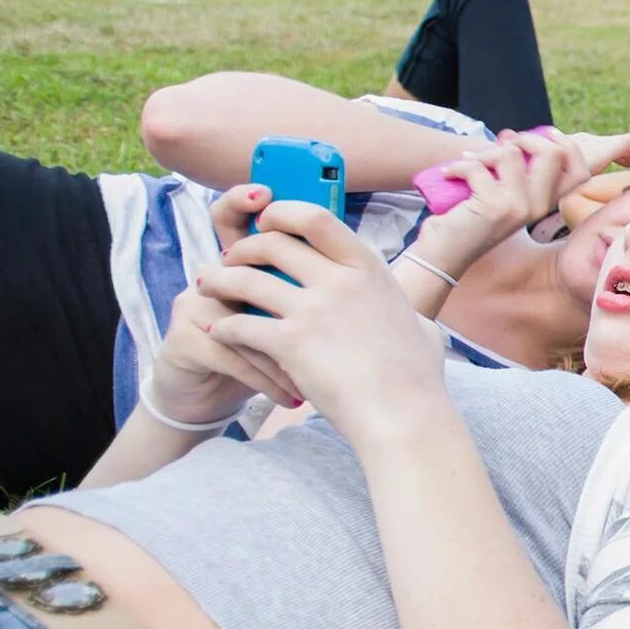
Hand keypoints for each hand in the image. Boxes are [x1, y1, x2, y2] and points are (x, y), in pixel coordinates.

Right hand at [142, 185, 305, 424]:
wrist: (213, 398)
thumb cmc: (264, 351)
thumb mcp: (289, 318)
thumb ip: (307, 288)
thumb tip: (359, 269)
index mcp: (241, 264)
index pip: (235, 218)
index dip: (242, 200)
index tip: (264, 193)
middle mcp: (212, 276)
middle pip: (234, 262)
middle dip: (276, 290)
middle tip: (312, 314)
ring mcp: (192, 305)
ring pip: (242, 316)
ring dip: (284, 351)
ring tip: (317, 376)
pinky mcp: (183, 341)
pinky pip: (231, 352)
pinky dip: (268, 377)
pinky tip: (293, 396)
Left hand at [202, 201, 449, 449]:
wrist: (404, 415)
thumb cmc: (417, 378)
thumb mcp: (420, 326)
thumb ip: (401, 312)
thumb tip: (413, 319)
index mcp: (368, 269)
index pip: (315, 216)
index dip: (282, 213)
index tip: (266, 222)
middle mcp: (339, 281)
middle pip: (271, 243)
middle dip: (242, 248)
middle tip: (229, 259)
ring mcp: (313, 311)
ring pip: (244, 279)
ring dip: (220, 281)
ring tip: (209, 287)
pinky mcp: (290, 343)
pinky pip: (238, 324)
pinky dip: (222, 326)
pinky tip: (219, 332)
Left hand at [408, 131, 629, 279]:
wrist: (443, 254)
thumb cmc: (469, 220)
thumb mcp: (503, 196)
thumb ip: (518, 174)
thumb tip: (518, 136)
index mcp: (545, 203)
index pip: (581, 167)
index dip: (563, 142)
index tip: (535, 137)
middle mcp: (539, 206)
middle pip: (556, 152)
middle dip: (525, 138)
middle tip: (500, 146)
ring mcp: (519, 208)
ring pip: (512, 154)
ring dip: (484, 152)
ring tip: (468, 164)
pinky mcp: (494, 208)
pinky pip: (480, 167)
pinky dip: (459, 166)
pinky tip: (450, 175)